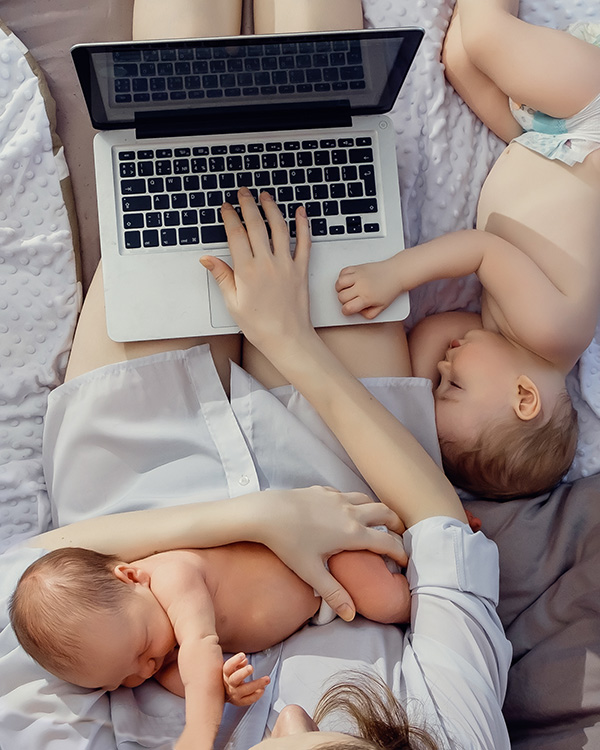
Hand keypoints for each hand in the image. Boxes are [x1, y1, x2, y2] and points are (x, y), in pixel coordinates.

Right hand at [200, 188, 312, 356]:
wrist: (287, 339)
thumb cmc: (259, 326)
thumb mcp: (233, 303)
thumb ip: (222, 276)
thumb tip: (207, 258)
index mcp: (246, 271)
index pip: (236, 234)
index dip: (230, 217)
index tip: (226, 207)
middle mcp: (267, 263)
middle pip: (256, 225)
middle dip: (248, 205)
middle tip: (243, 192)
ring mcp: (286, 265)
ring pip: (279, 228)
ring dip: (272, 208)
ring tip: (266, 196)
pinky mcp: (301, 270)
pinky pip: (304, 242)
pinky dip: (303, 225)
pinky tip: (300, 213)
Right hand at [223, 653, 269, 706]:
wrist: (223, 694)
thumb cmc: (230, 677)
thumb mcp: (231, 668)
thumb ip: (238, 663)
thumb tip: (244, 660)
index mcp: (226, 674)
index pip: (228, 667)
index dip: (234, 661)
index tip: (242, 655)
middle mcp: (229, 684)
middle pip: (235, 679)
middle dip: (243, 673)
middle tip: (251, 668)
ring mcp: (234, 694)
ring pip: (245, 690)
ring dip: (257, 684)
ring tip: (266, 679)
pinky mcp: (239, 702)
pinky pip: (248, 700)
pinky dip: (256, 695)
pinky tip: (263, 689)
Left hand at [254, 486, 406, 621]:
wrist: (265, 513)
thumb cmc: (287, 543)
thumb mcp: (311, 572)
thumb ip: (333, 593)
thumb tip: (351, 615)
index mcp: (352, 533)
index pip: (387, 543)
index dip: (400, 553)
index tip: (405, 561)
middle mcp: (350, 512)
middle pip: (385, 513)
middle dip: (397, 524)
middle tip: (400, 535)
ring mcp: (337, 498)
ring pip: (367, 499)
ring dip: (377, 510)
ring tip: (378, 521)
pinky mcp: (323, 490)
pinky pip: (346, 494)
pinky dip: (354, 502)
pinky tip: (345, 510)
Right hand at [336, 258, 402, 318]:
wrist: (397, 273)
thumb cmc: (390, 289)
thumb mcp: (382, 307)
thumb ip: (369, 314)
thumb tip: (358, 312)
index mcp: (367, 298)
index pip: (347, 308)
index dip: (346, 311)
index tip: (348, 309)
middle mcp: (361, 286)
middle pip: (341, 296)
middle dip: (343, 300)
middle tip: (350, 299)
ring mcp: (358, 276)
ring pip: (339, 283)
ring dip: (340, 288)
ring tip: (347, 289)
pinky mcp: (358, 267)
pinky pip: (343, 272)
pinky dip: (342, 277)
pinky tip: (348, 280)